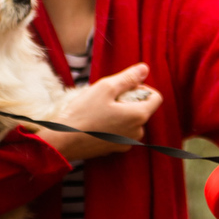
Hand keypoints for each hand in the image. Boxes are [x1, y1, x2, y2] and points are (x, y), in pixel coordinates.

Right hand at [36, 63, 162, 159]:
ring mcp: (126, 142)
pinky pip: (121, 132)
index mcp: (139, 116)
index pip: (156, 97)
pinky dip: (113, 124)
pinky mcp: (115, 149)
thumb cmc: (83, 113)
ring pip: (131, 120)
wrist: (63, 142)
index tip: (124, 87)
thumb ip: (128, 78)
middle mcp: (137, 132)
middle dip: (129, 100)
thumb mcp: (105, 88)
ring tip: (99, 110)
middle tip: (107, 98)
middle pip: (142, 108)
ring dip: (120, 112)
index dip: (142, 88)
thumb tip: (144, 69)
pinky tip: (96, 122)